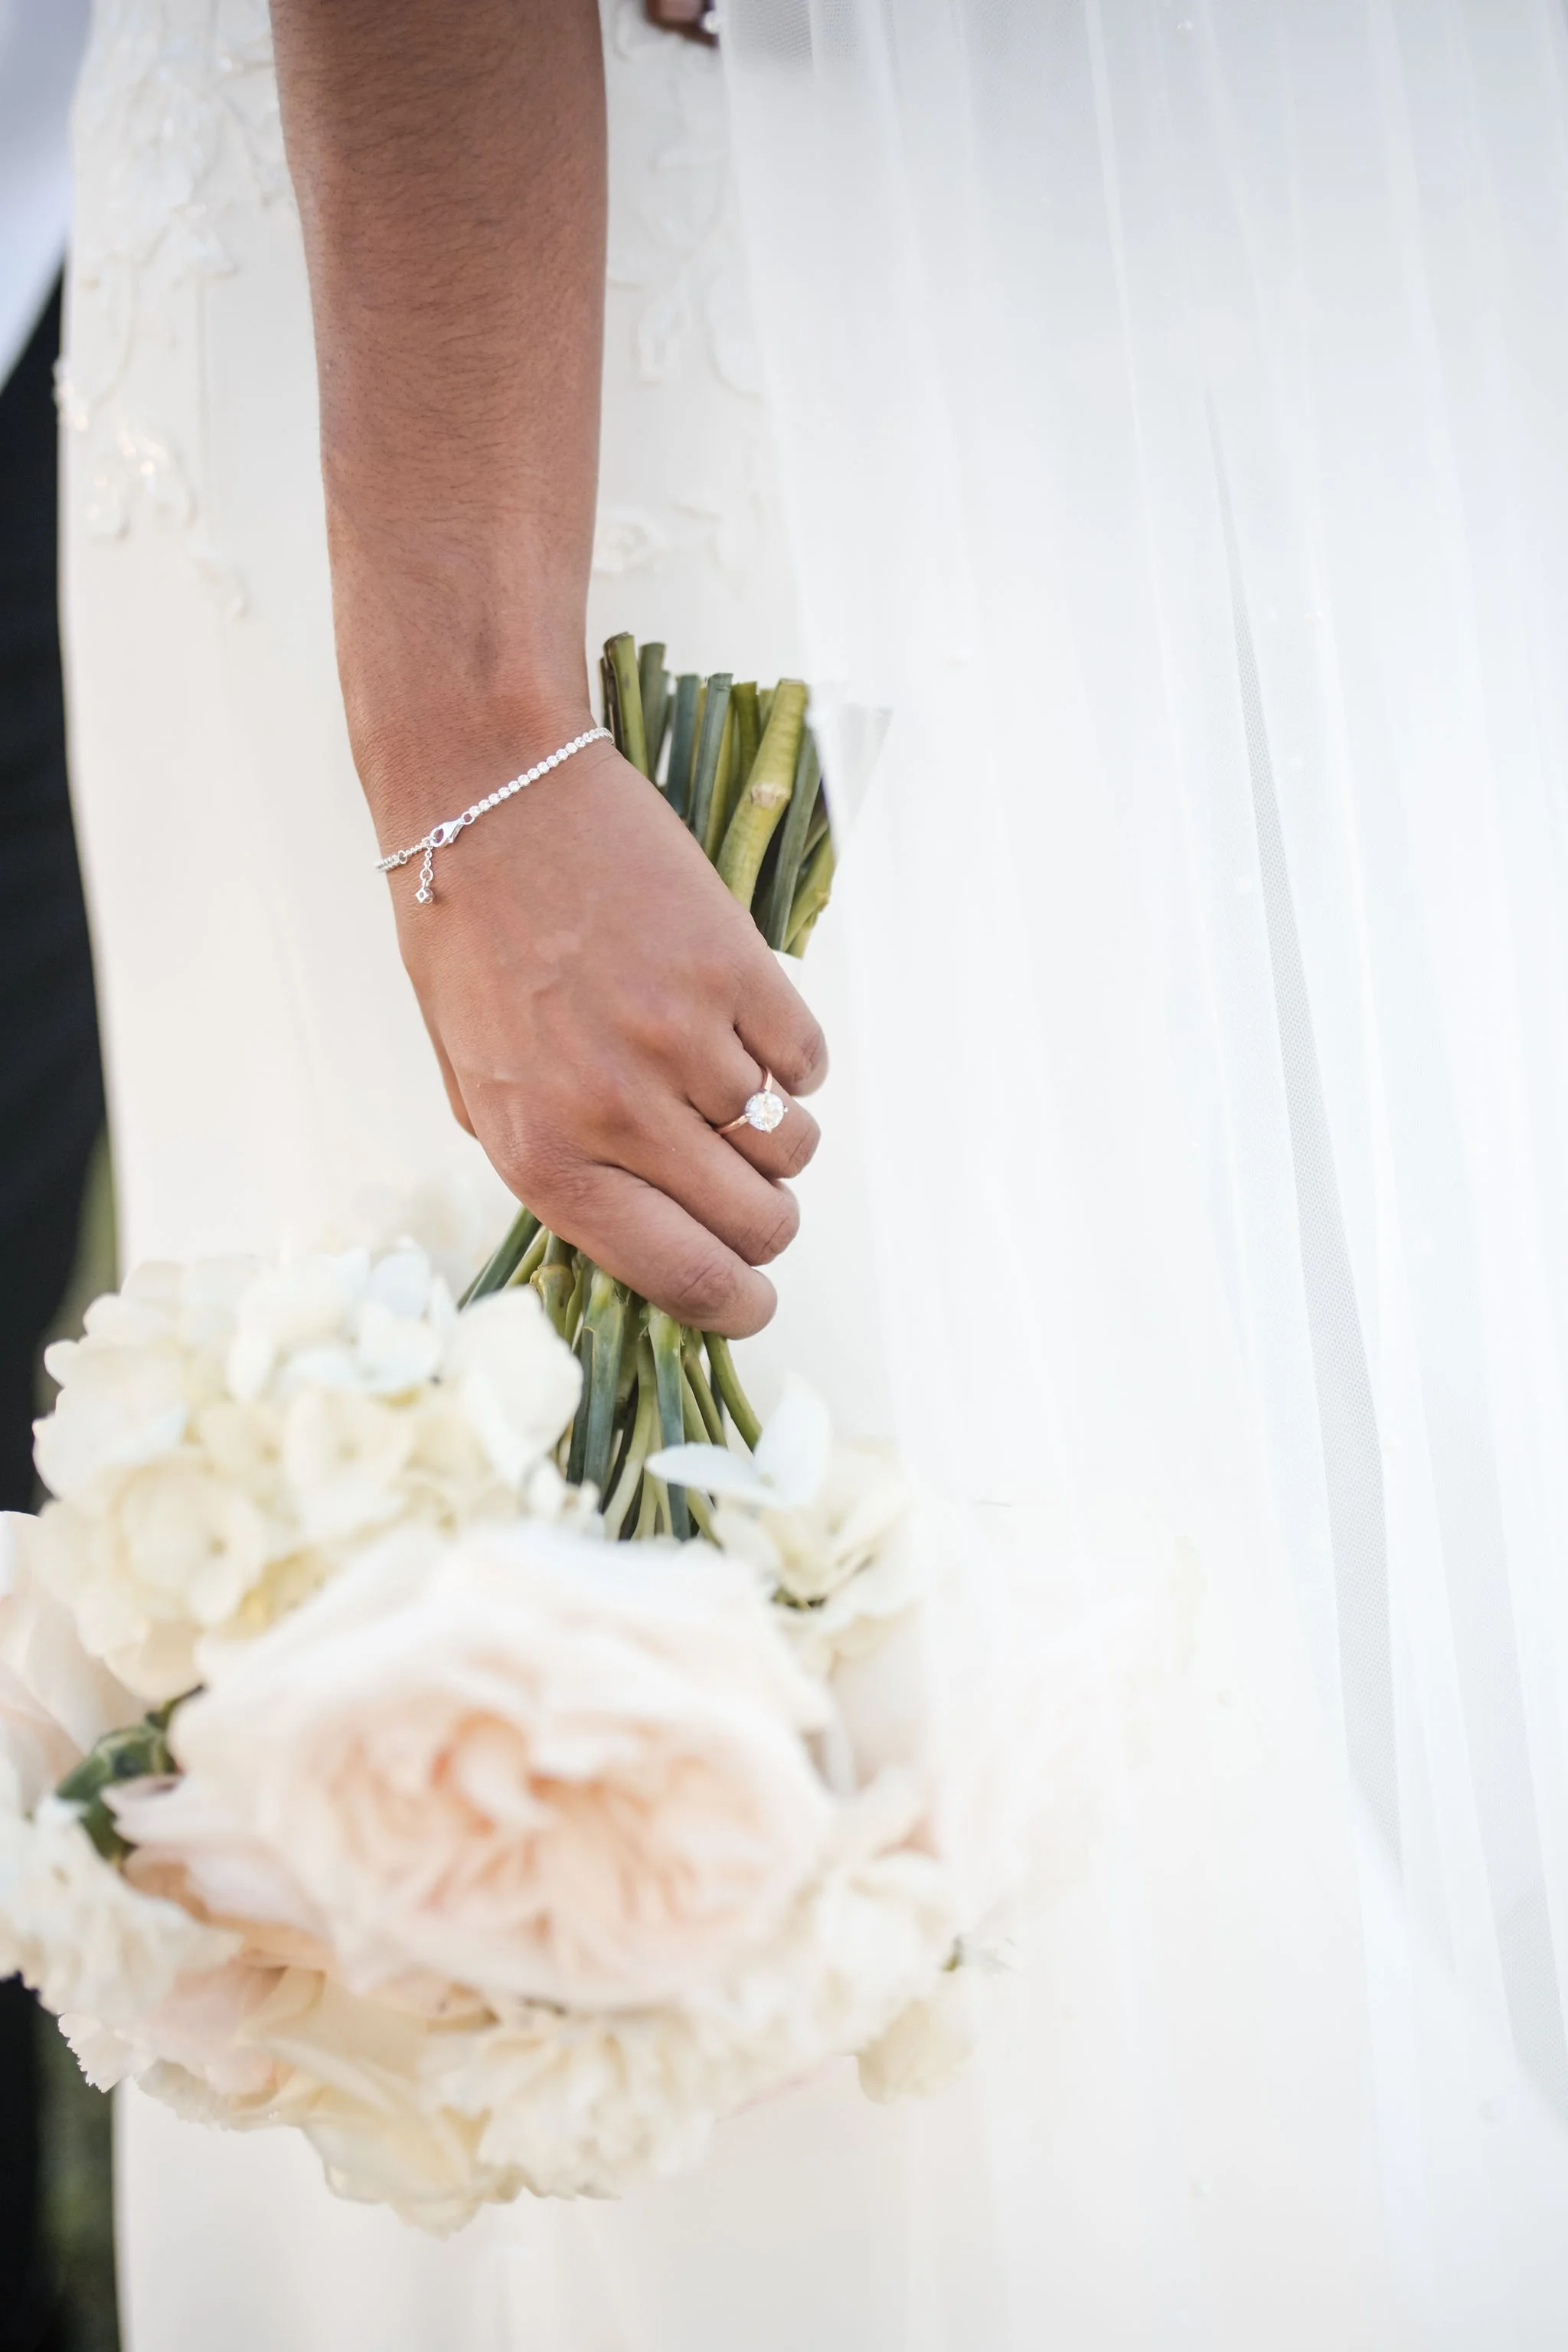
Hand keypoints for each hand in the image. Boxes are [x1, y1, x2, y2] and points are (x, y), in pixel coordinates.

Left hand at [384, 727, 827, 1335]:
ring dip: (776, 1136)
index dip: (737, 1305)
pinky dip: (789, 1059)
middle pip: (758, 1224)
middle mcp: (618, 1111)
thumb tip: (654, 1240)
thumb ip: (561, 1172)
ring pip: (792, 1147)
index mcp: (544, 1155)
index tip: (752, 1299)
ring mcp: (684, 1038)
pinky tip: (741, 1025)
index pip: (684, 1276)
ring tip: (728, 1086)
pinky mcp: (736, 969)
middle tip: (743, 1185)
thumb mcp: (478, 1087)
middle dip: (765, 1222)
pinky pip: (806, 1060)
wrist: (489, 795)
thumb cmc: (468, 944)